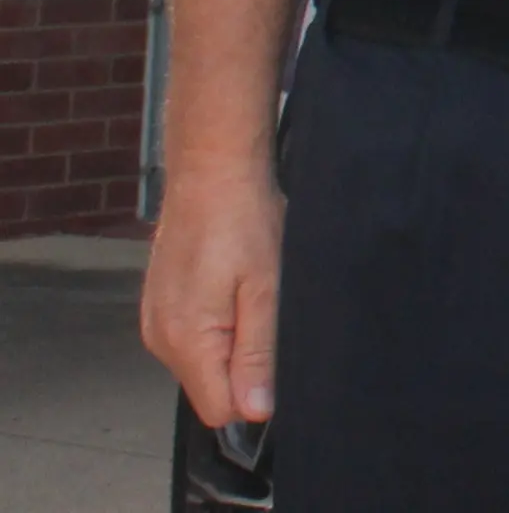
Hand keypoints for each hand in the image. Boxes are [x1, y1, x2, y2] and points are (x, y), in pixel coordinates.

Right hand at [142, 159, 282, 427]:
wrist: (212, 173)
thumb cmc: (244, 222)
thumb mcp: (266, 290)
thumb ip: (259, 353)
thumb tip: (256, 412)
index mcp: (186, 341)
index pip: (220, 409)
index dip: (255, 393)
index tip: (277, 355)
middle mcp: (160, 339)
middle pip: (211, 388)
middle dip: (245, 365)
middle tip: (267, 312)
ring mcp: (155, 323)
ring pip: (203, 364)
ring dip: (233, 343)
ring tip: (250, 294)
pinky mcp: (160, 308)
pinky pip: (193, 340)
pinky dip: (217, 327)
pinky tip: (232, 288)